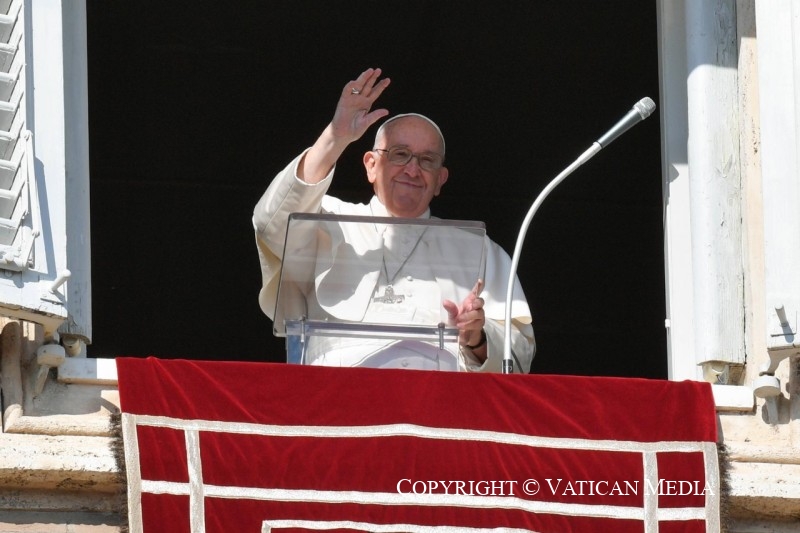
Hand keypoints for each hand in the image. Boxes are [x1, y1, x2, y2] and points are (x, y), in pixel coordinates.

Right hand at [299, 68, 390, 182]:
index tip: (388, 79)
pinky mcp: (344, 100)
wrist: (342, 134)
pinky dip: (351, 85)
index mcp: (367, 105)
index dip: (381, 86)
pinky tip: (356, 81)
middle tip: (379, 70)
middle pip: (368, 86)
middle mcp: (360, 100)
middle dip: (373, 78)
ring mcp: (352, 99)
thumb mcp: (367, 122)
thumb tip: (386, 111)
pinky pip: (347, 90)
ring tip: (370, 71)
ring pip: (359, 86)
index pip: (375, 93)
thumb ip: (375, 115)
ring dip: (364, 78)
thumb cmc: (354, 130)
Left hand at [442, 279, 485, 348]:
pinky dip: (468, 325)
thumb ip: (450, 308)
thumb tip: (445, 302)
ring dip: (468, 316)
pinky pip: (476, 323)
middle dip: (476, 303)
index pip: (475, 293)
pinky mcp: (480, 324)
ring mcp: (479, 316)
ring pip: (478, 313)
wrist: (462, 335)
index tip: (480, 281)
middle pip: (480, 301)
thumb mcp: (452, 315)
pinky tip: (461, 326)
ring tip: (459, 320)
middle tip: (469, 307)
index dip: (479, 287)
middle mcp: (476, 307)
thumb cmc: (458, 321)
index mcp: (469, 302)